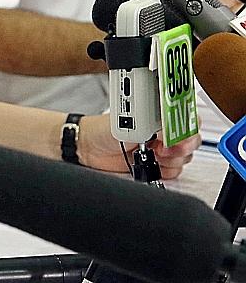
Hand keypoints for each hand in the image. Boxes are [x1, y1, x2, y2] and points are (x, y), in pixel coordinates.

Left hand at [78, 114, 197, 180]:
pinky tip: (151, 163)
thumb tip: (169, 127)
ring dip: (172, 158)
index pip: (187, 114)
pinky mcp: (159, 164)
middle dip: (183, 144)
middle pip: (193, 137)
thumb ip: (150, 124)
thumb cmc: (104, 129)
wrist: (89, 148)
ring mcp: (163, 147)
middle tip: (163, 148)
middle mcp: (165, 129)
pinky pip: (176, 170)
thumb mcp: (127, 122)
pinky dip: (166, 170)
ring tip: (153, 154)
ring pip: (186, 156)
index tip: (177, 132)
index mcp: (159, 112)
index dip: (188, 124)